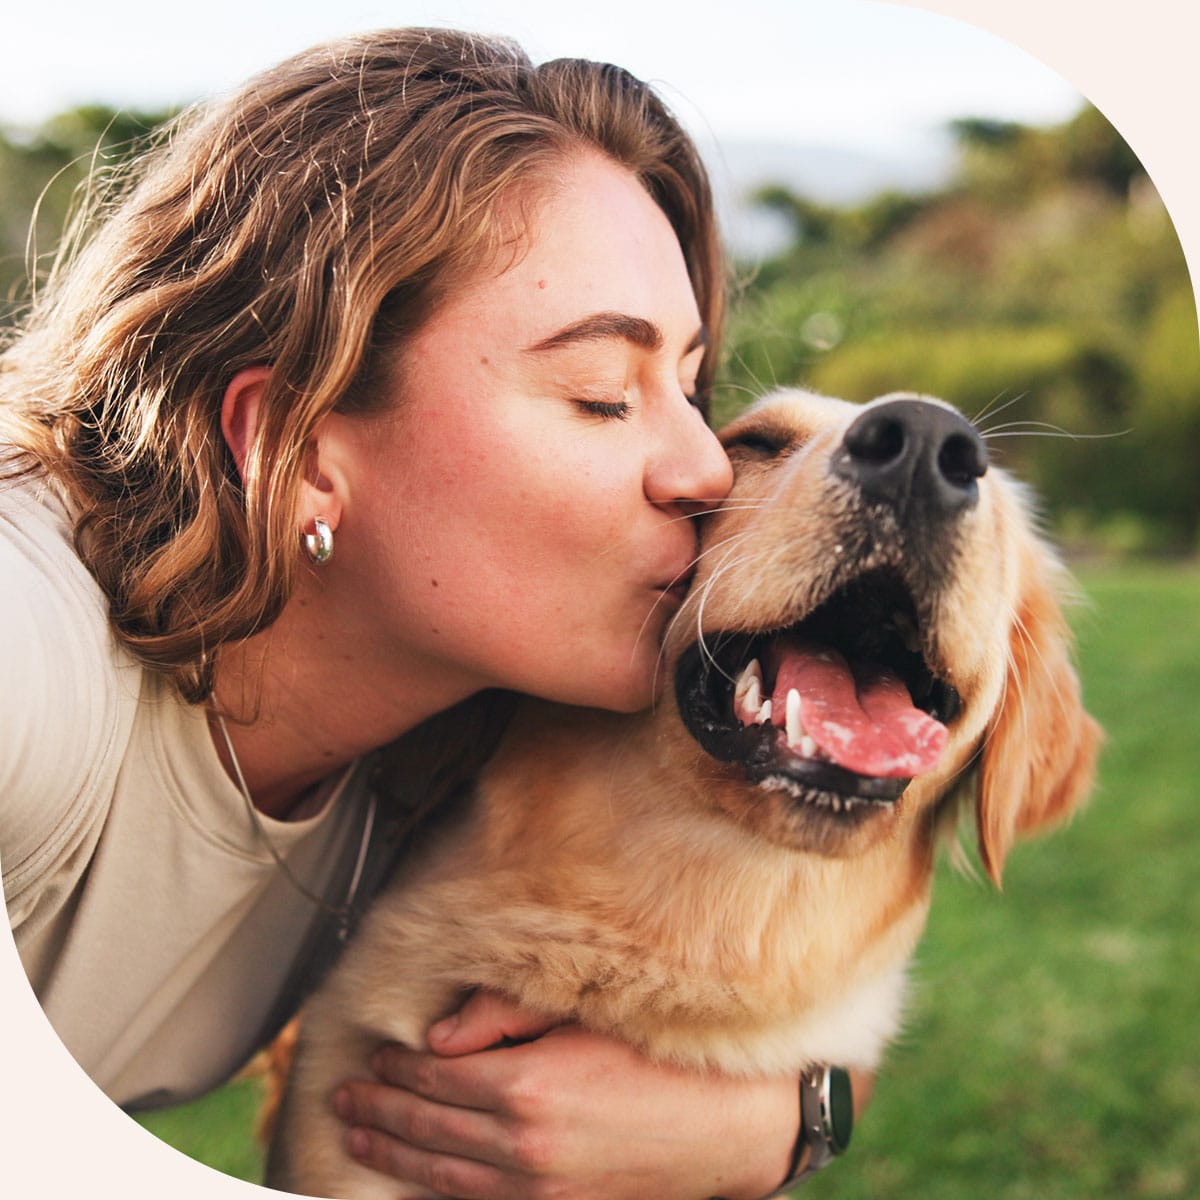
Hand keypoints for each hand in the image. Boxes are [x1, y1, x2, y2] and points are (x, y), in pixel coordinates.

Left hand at [332, 990, 799, 1199]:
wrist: (730, 1126)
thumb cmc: (662, 1058)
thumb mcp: (586, 1015)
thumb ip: (505, 1015)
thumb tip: (439, 1035)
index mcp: (525, 1089)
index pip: (435, 1080)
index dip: (397, 1070)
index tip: (373, 1058)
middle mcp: (522, 1148)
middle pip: (428, 1131)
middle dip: (380, 1114)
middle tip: (344, 1100)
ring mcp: (539, 1191)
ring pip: (444, 1178)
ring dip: (396, 1157)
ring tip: (361, 1139)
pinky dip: (439, 1194)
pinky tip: (420, 1182)